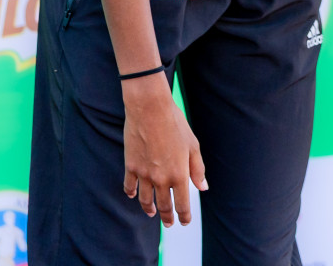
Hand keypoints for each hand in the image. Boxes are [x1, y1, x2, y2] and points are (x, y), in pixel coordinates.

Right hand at [122, 73, 207, 225]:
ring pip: (145, 199)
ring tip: (151, 213)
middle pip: (164, 205)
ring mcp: (144, 174)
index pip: (183, 204)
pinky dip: (131, 192)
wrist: (150, 109)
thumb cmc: (175, 124)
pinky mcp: (131, 165)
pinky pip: (130, 185)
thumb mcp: (193, 146)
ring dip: (149, 209)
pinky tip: (133, 195)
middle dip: (167, 217)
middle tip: (169, 224)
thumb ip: (198, 169)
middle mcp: (161, 179)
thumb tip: (203, 187)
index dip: (184, 216)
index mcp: (179, 175)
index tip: (184, 222)